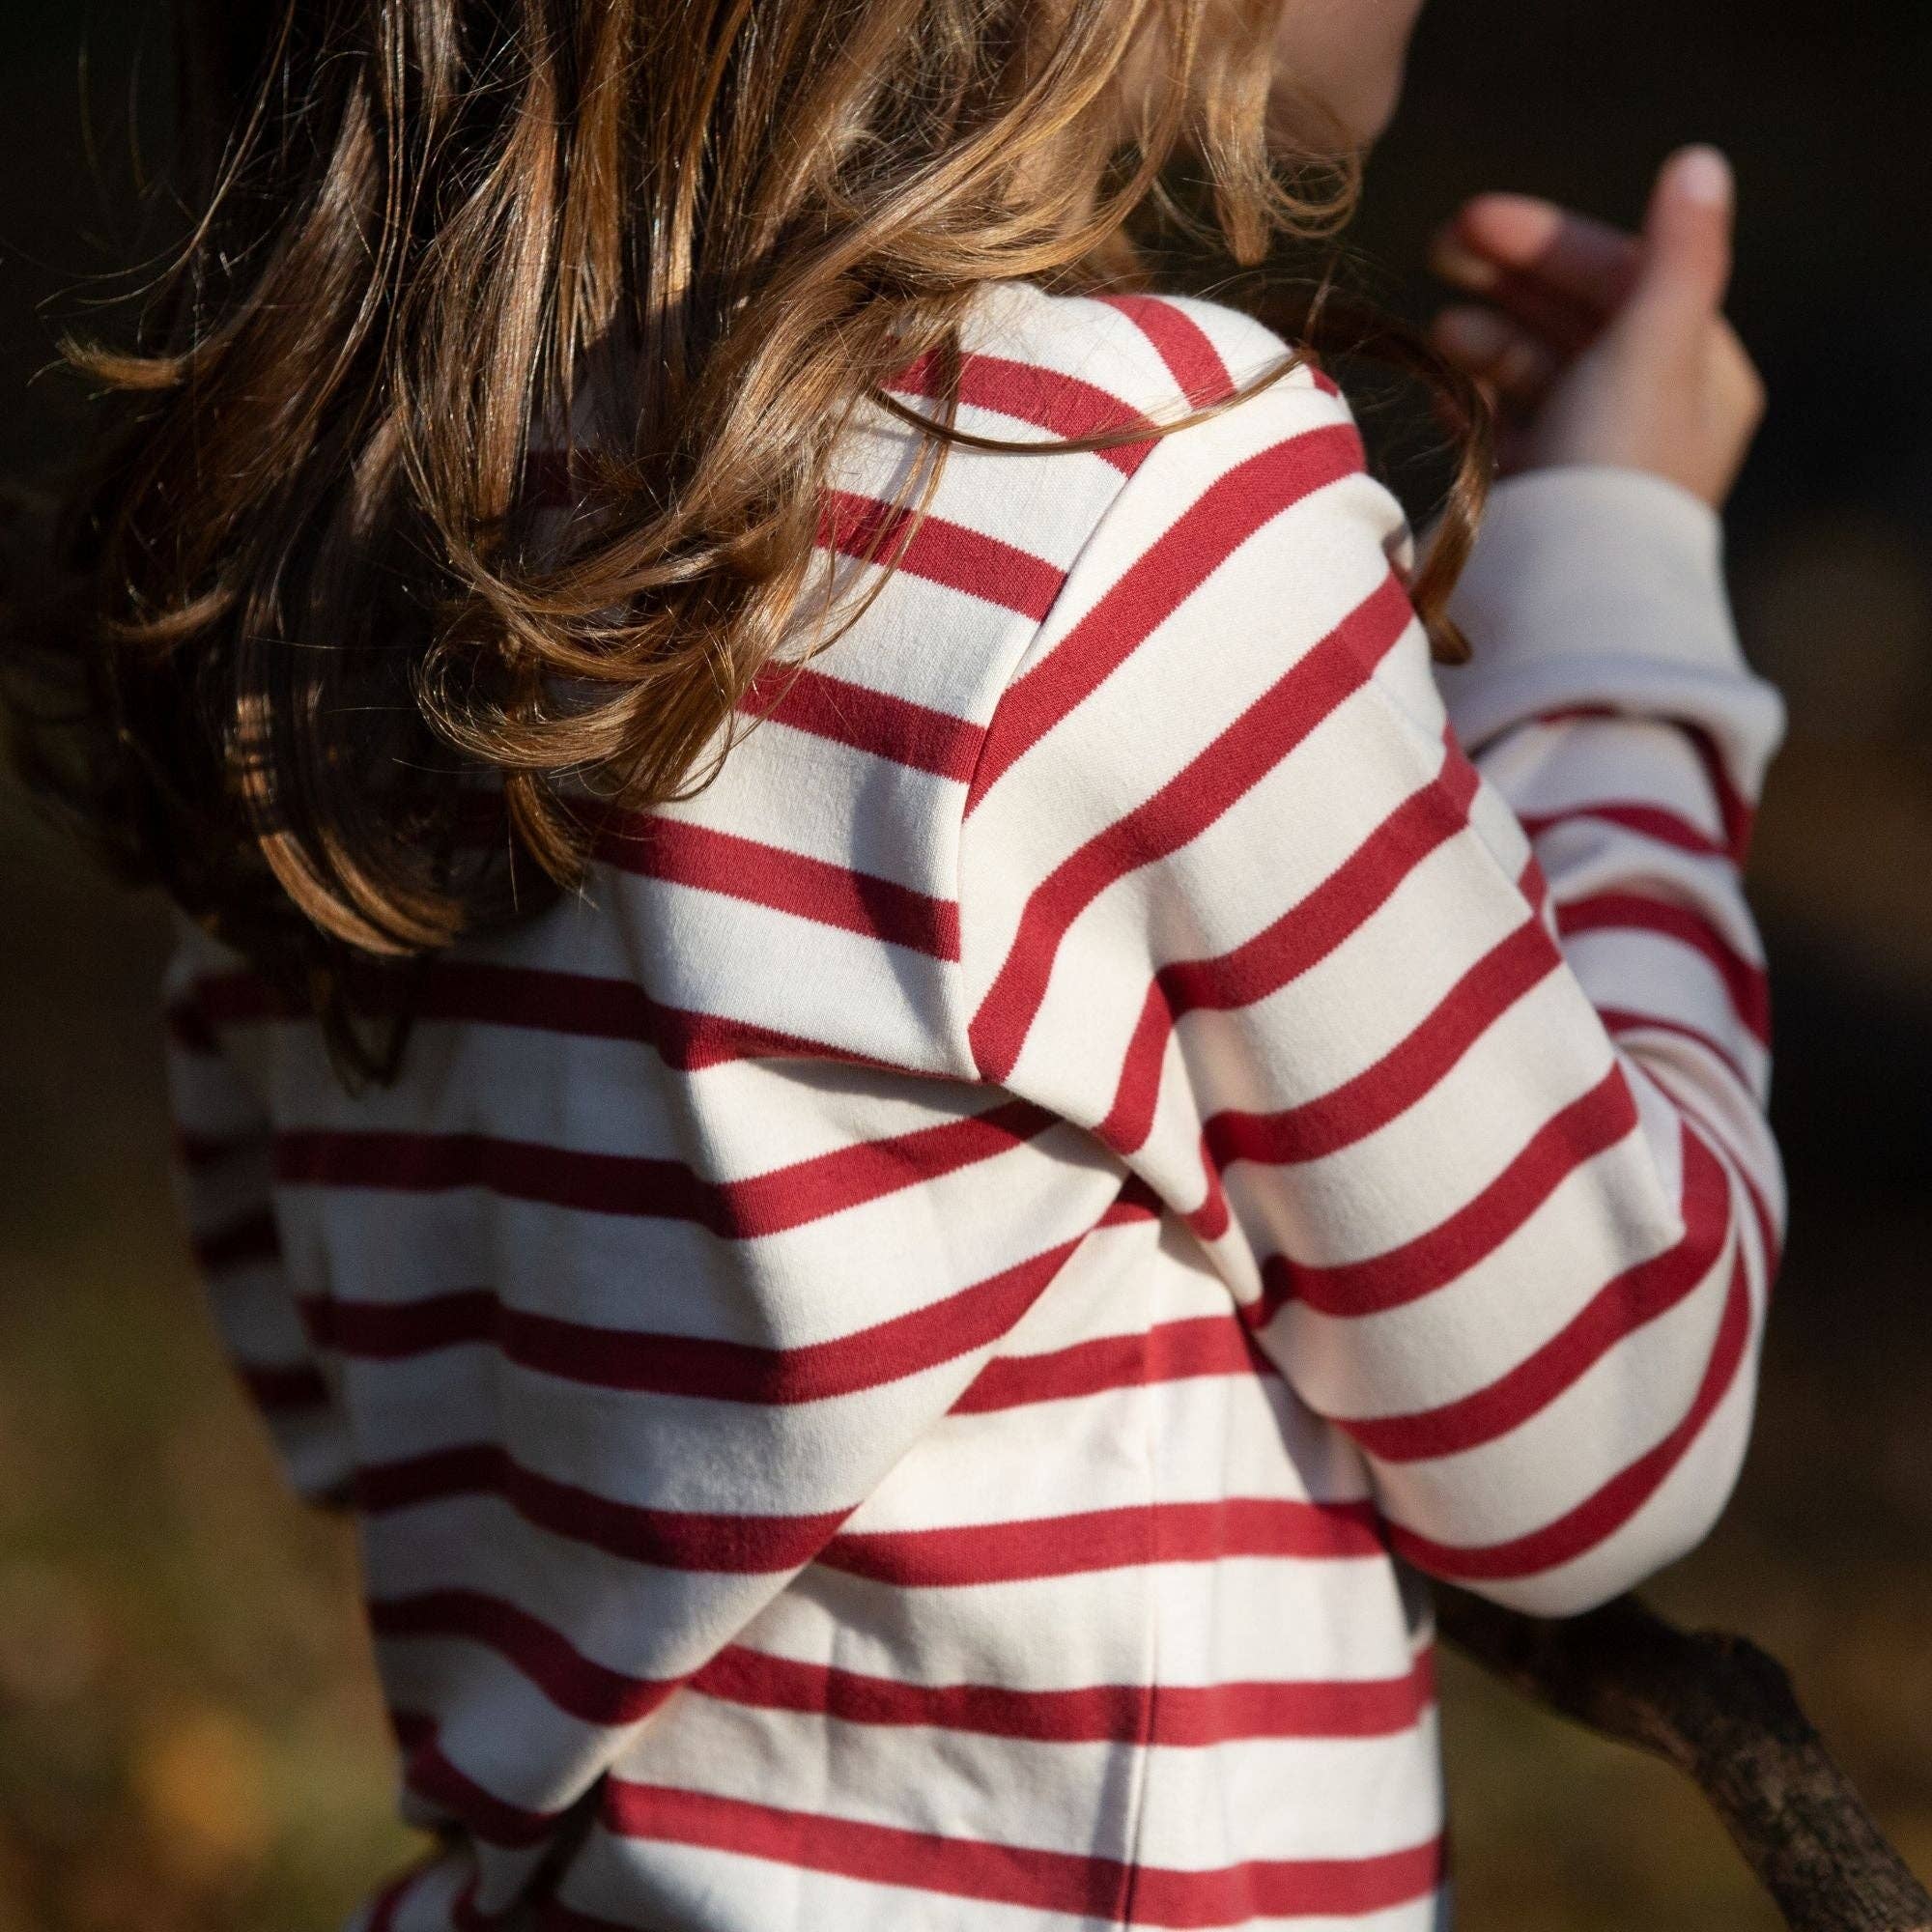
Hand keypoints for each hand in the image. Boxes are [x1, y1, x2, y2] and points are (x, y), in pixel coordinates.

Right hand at [1427, 146, 1765, 508]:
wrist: (1570, 590)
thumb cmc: (1616, 463)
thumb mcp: (1653, 343)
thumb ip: (1677, 251)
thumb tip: (1699, 161)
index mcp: (1697, 370)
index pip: (1623, 275)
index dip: (1550, 240)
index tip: (1473, 222)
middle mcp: (1650, 409)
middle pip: (1575, 317)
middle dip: (1507, 280)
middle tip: (1437, 246)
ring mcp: (1591, 454)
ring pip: (1535, 369)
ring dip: (1484, 338)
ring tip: (1438, 334)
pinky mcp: (1543, 494)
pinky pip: (1505, 425)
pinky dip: (1472, 397)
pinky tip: (1441, 389)